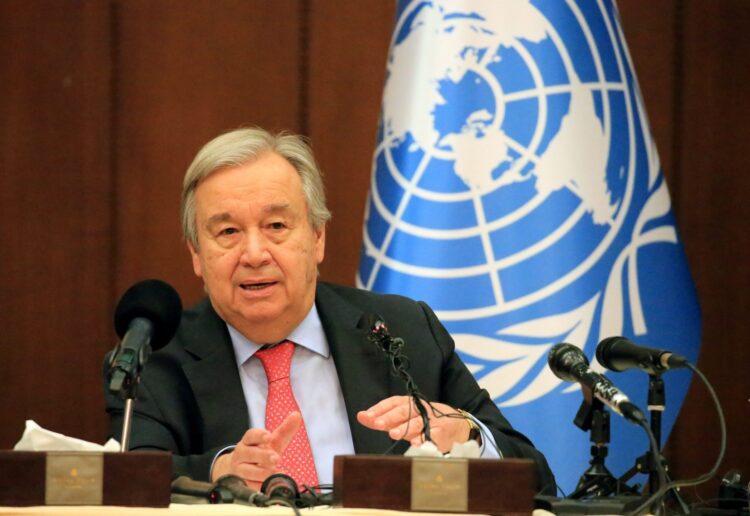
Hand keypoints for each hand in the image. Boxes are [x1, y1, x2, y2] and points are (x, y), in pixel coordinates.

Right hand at [211, 411, 302, 488]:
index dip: (259, 435)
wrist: (239, 470)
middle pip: (248, 453)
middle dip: (262, 456)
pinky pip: (248, 486)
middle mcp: (241, 454)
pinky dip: (258, 486)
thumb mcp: (273, 442)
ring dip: (261, 472)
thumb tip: (297, 415)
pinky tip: (268, 485)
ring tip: (275, 472)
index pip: (250, 435)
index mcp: (248, 441)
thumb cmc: (260, 452)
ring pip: (247, 471)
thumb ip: (285, 430)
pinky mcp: (241, 484)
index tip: (269, 436)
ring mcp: (239, 469)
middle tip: (276, 458)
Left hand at [356, 396, 470, 452]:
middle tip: (377, 423)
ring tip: (393, 434)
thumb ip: (384, 419)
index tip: (367, 416)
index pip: (393, 402)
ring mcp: (432, 420)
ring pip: (417, 423)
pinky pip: (432, 436)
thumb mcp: (405, 418)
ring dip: (404, 428)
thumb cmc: (426, 422)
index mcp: (410, 403)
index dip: (380, 408)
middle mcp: (421, 408)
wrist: (457, 427)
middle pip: (404, 411)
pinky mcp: (442, 432)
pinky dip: (424, 439)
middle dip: (389, 417)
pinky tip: (415, 444)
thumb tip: (361, 416)